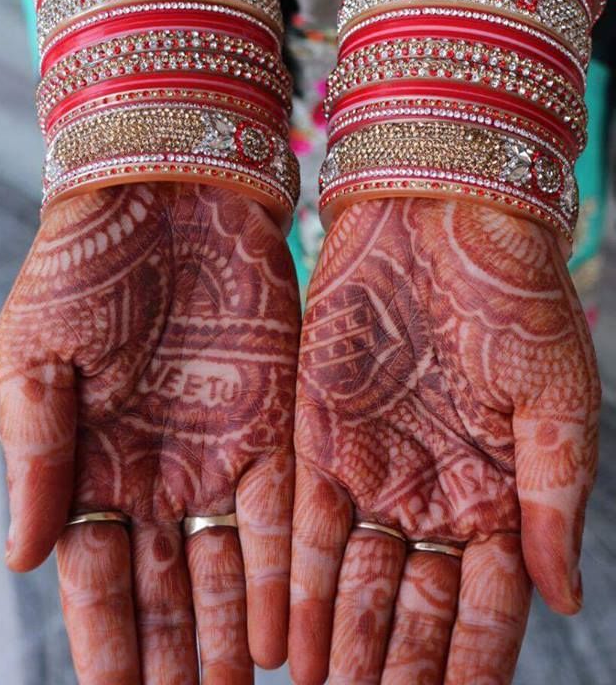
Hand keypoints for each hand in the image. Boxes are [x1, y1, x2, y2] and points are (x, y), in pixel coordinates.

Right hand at [0, 182, 299, 684]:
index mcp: (89, 461)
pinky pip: (278, 513)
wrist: (167, 190)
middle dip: (176, 658)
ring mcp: (218, 451)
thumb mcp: (34, 354)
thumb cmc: (88, 259)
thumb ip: (33, 454)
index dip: (105, 644)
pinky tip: (283, 634)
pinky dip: (280, 574)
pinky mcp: (275, 422)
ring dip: (231, 634)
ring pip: (226, 567)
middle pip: (166, 589)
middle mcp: (156, 471)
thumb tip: (23, 560)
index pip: (95, 578)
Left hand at [289, 198, 598, 684]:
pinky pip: (304, 528)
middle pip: (413, 610)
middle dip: (397, 673)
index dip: (474, 668)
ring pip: (356, 583)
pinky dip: (297, 589)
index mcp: (497, 492)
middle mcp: (432, 493)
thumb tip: (568, 600)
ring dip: (342, 650)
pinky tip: (288, 649)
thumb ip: (552, 502)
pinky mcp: (319, 436)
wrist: (442, 217)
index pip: (487, 609)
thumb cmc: (514, 298)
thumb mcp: (555, 401)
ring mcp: (373, 469)